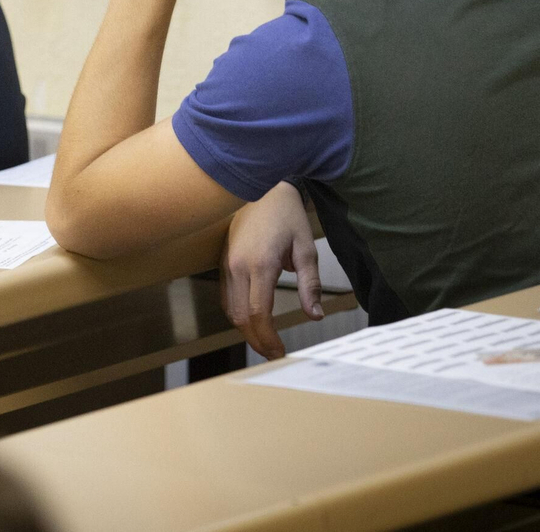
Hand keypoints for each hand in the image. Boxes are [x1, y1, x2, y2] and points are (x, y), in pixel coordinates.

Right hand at [220, 180, 323, 359]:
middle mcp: (237, 266)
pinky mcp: (223, 262)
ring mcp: (227, 264)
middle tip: (274, 353)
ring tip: (265, 341)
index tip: (280, 351)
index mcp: (260, 264)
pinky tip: (252, 320)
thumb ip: (311, 285)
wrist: (263, 186)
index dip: (268, 338)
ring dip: (246, 330)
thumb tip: (315, 315)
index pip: (258, 313)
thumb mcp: (306, 249)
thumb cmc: (287, 215)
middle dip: (256, 340)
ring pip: (230, 310)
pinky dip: (238, 314)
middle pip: (240, 317)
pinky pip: (226, 297)